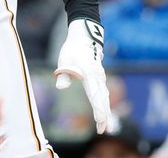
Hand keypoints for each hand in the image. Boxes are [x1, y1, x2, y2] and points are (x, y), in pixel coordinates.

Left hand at [54, 18, 112, 133]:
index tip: (99, 119)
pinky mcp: (100, 79)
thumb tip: (61, 88)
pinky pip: (104, 94)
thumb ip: (64, 75)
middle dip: (103, 115)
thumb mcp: (64, 60)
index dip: (97, 107)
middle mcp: (98, 77)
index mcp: (89, 73)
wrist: (84, 39)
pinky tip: (106, 115)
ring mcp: (101, 78)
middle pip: (102, 98)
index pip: (94, 93)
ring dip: (106, 112)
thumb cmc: (72, 50)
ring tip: (106, 127)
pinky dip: (105, 105)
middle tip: (103, 130)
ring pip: (104, 97)